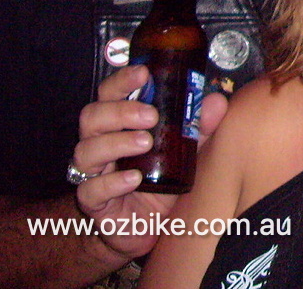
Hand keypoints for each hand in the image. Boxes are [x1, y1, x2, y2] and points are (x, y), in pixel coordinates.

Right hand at [72, 65, 227, 259]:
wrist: (148, 228)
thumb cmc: (162, 181)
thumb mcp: (186, 151)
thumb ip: (199, 126)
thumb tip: (215, 101)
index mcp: (120, 124)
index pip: (110, 94)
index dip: (122, 81)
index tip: (143, 73)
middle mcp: (101, 143)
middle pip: (92, 116)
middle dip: (120, 111)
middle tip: (150, 115)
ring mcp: (94, 173)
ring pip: (87, 150)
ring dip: (117, 142)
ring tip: (145, 142)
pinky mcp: (94, 203)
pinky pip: (91, 190)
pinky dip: (112, 182)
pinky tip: (134, 179)